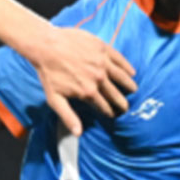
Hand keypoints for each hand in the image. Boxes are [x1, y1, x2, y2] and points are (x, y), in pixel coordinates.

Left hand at [22, 26, 136, 135]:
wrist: (45, 46)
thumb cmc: (48, 73)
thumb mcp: (55, 99)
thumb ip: (68, 116)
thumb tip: (78, 134)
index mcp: (89, 92)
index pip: (105, 107)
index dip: (110, 112)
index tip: (114, 114)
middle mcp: (99, 79)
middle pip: (116, 95)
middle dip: (122, 103)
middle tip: (126, 107)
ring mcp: (102, 63)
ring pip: (122, 77)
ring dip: (129, 85)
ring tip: (134, 90)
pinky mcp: (103, 48)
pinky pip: (120, 59)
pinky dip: (127, 67)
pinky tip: (132, 72)